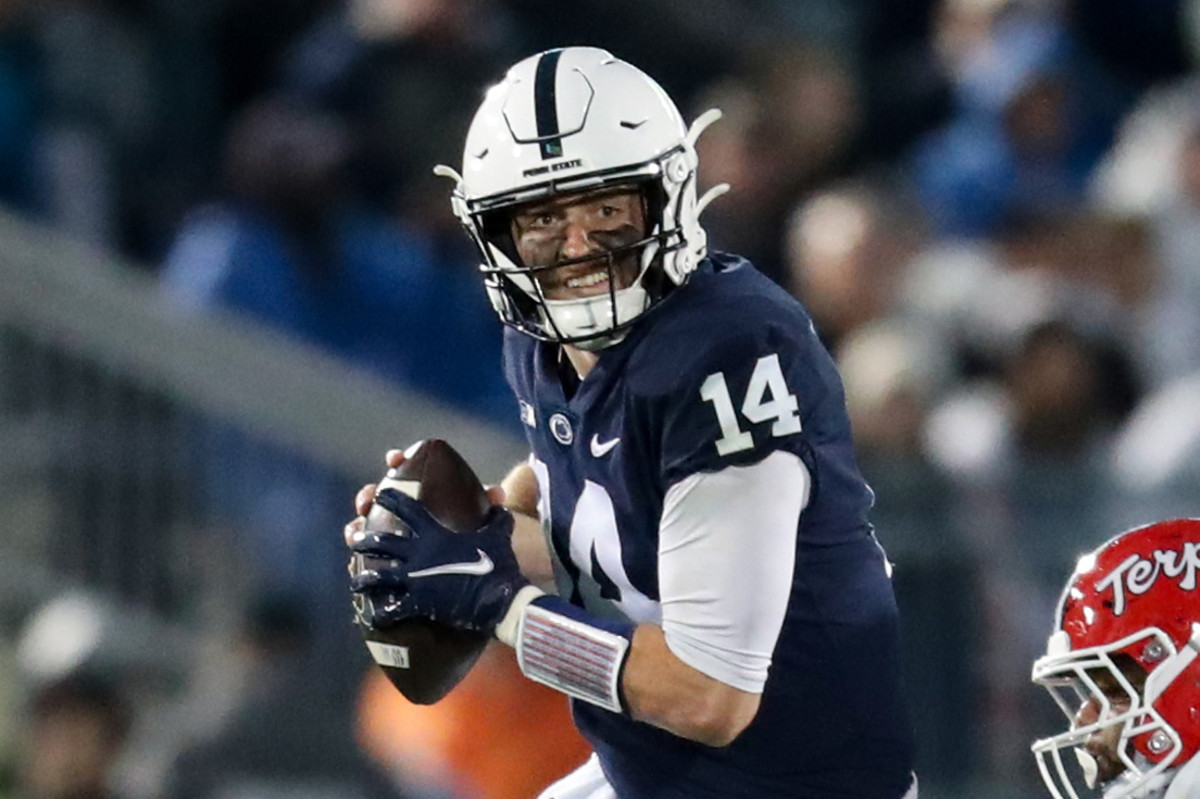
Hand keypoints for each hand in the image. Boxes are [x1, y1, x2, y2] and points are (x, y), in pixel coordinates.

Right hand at [343, 449, 505, 544]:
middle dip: (369, 495)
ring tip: (354, 531)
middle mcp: (405, 512)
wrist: (476, 564)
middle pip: (381, 499)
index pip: (408, 471)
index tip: (393, 458)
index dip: (398, 461)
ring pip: (370, 526)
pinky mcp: (391, 559)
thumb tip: (497, 493)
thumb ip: (488, 501)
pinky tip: (356, 556)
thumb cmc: (476, 530)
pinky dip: (362, 554)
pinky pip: (372, 555)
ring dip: (359, 526)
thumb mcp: (482, 515)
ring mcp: (395, 535)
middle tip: (368, 499)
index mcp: (424, 493)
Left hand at [348, 488, 527, 633]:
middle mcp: (418, 554)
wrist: (498, 597)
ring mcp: (415, 579)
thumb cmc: (498, 564)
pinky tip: (374, 618)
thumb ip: (496, 518)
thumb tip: (500, 506)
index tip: (379, 495)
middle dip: (364, 540)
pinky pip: (392, 609)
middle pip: (382, 542)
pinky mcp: (418, 603)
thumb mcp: (499, 535)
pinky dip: (381, 615)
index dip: (391, 499)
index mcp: (435, 534)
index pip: (407, 509)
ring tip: (355, 582)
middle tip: (355, 539)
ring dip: (363, 579)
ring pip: (378, 577)